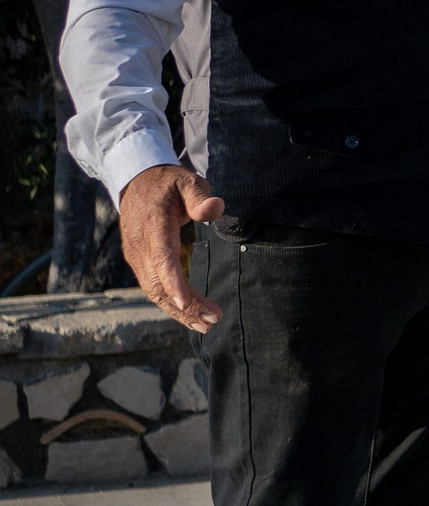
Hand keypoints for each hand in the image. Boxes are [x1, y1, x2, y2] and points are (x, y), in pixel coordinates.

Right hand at [119, 164, 224, 332]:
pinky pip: (153, 287)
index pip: (161, 258)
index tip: (186, 302)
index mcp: (153, 226)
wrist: (137, 182)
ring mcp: (136, 256)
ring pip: (154, 291)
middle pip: (159, 283)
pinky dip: (170, 303)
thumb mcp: (187, 181)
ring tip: (206, 325)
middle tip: (213, 319)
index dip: (172, 281)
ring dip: (179, 310)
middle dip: (184, 305)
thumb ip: (200, 196)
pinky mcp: (138, 262)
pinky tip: (190, 314)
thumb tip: (215, 208)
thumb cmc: (168, 183)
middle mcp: (140, 246)